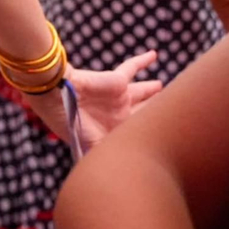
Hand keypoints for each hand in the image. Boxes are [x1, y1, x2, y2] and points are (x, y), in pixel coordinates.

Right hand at [23, 51, 161, 149]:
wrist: (57, 97)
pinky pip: (132, 66)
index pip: (137, 134)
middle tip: (172, 112)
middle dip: (155, 113)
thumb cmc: (71, 124)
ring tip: (162, 86)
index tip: (168, 140)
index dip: (150, 136)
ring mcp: (120, 98)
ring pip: (144, 91)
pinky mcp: (118, 80)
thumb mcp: (92, 146)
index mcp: (113, 133)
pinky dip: (143, 60)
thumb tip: (124, 174)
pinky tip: (153, 54)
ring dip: (152, 88)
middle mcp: (119, 115)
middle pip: (144, 113)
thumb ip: (108, 157)